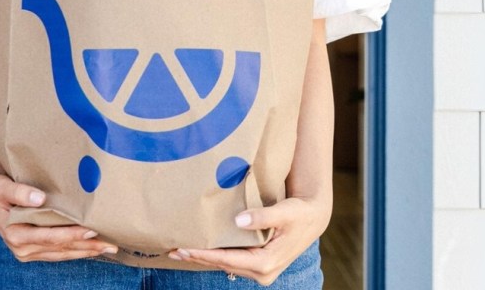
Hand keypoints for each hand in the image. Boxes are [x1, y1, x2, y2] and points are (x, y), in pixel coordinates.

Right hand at [0, 173, 118, 261]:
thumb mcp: (2, 187)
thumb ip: (19, 192)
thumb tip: (39, 198)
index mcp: (15, 234)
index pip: (49, 237)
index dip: (71, 235)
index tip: (92, 230)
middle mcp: (22, 248)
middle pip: (60, 249)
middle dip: (86, 247)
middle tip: (111, 243)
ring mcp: (28, 253)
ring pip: (62, 255)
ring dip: (86, 252)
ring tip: (109, 247)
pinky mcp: (34, 251)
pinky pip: (59, 254)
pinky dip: (77, 251)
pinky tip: (93, 248)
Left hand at [167, 196, 330, 285]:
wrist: (313, 219)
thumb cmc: (299, 214)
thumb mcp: (284, 212)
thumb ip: (263, 216)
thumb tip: (239, 221)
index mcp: (266, 262)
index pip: (226, 259)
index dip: (203, 254)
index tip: (182, 249)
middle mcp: (262, 272)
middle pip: (221, 265)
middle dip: (197, 257)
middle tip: (172, 250)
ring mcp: (260, 271)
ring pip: (225, 265)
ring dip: (203, 258)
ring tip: (179, 250)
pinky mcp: (258, 266)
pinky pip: (231, 262)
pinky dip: (214, 256)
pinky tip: (200, 249)